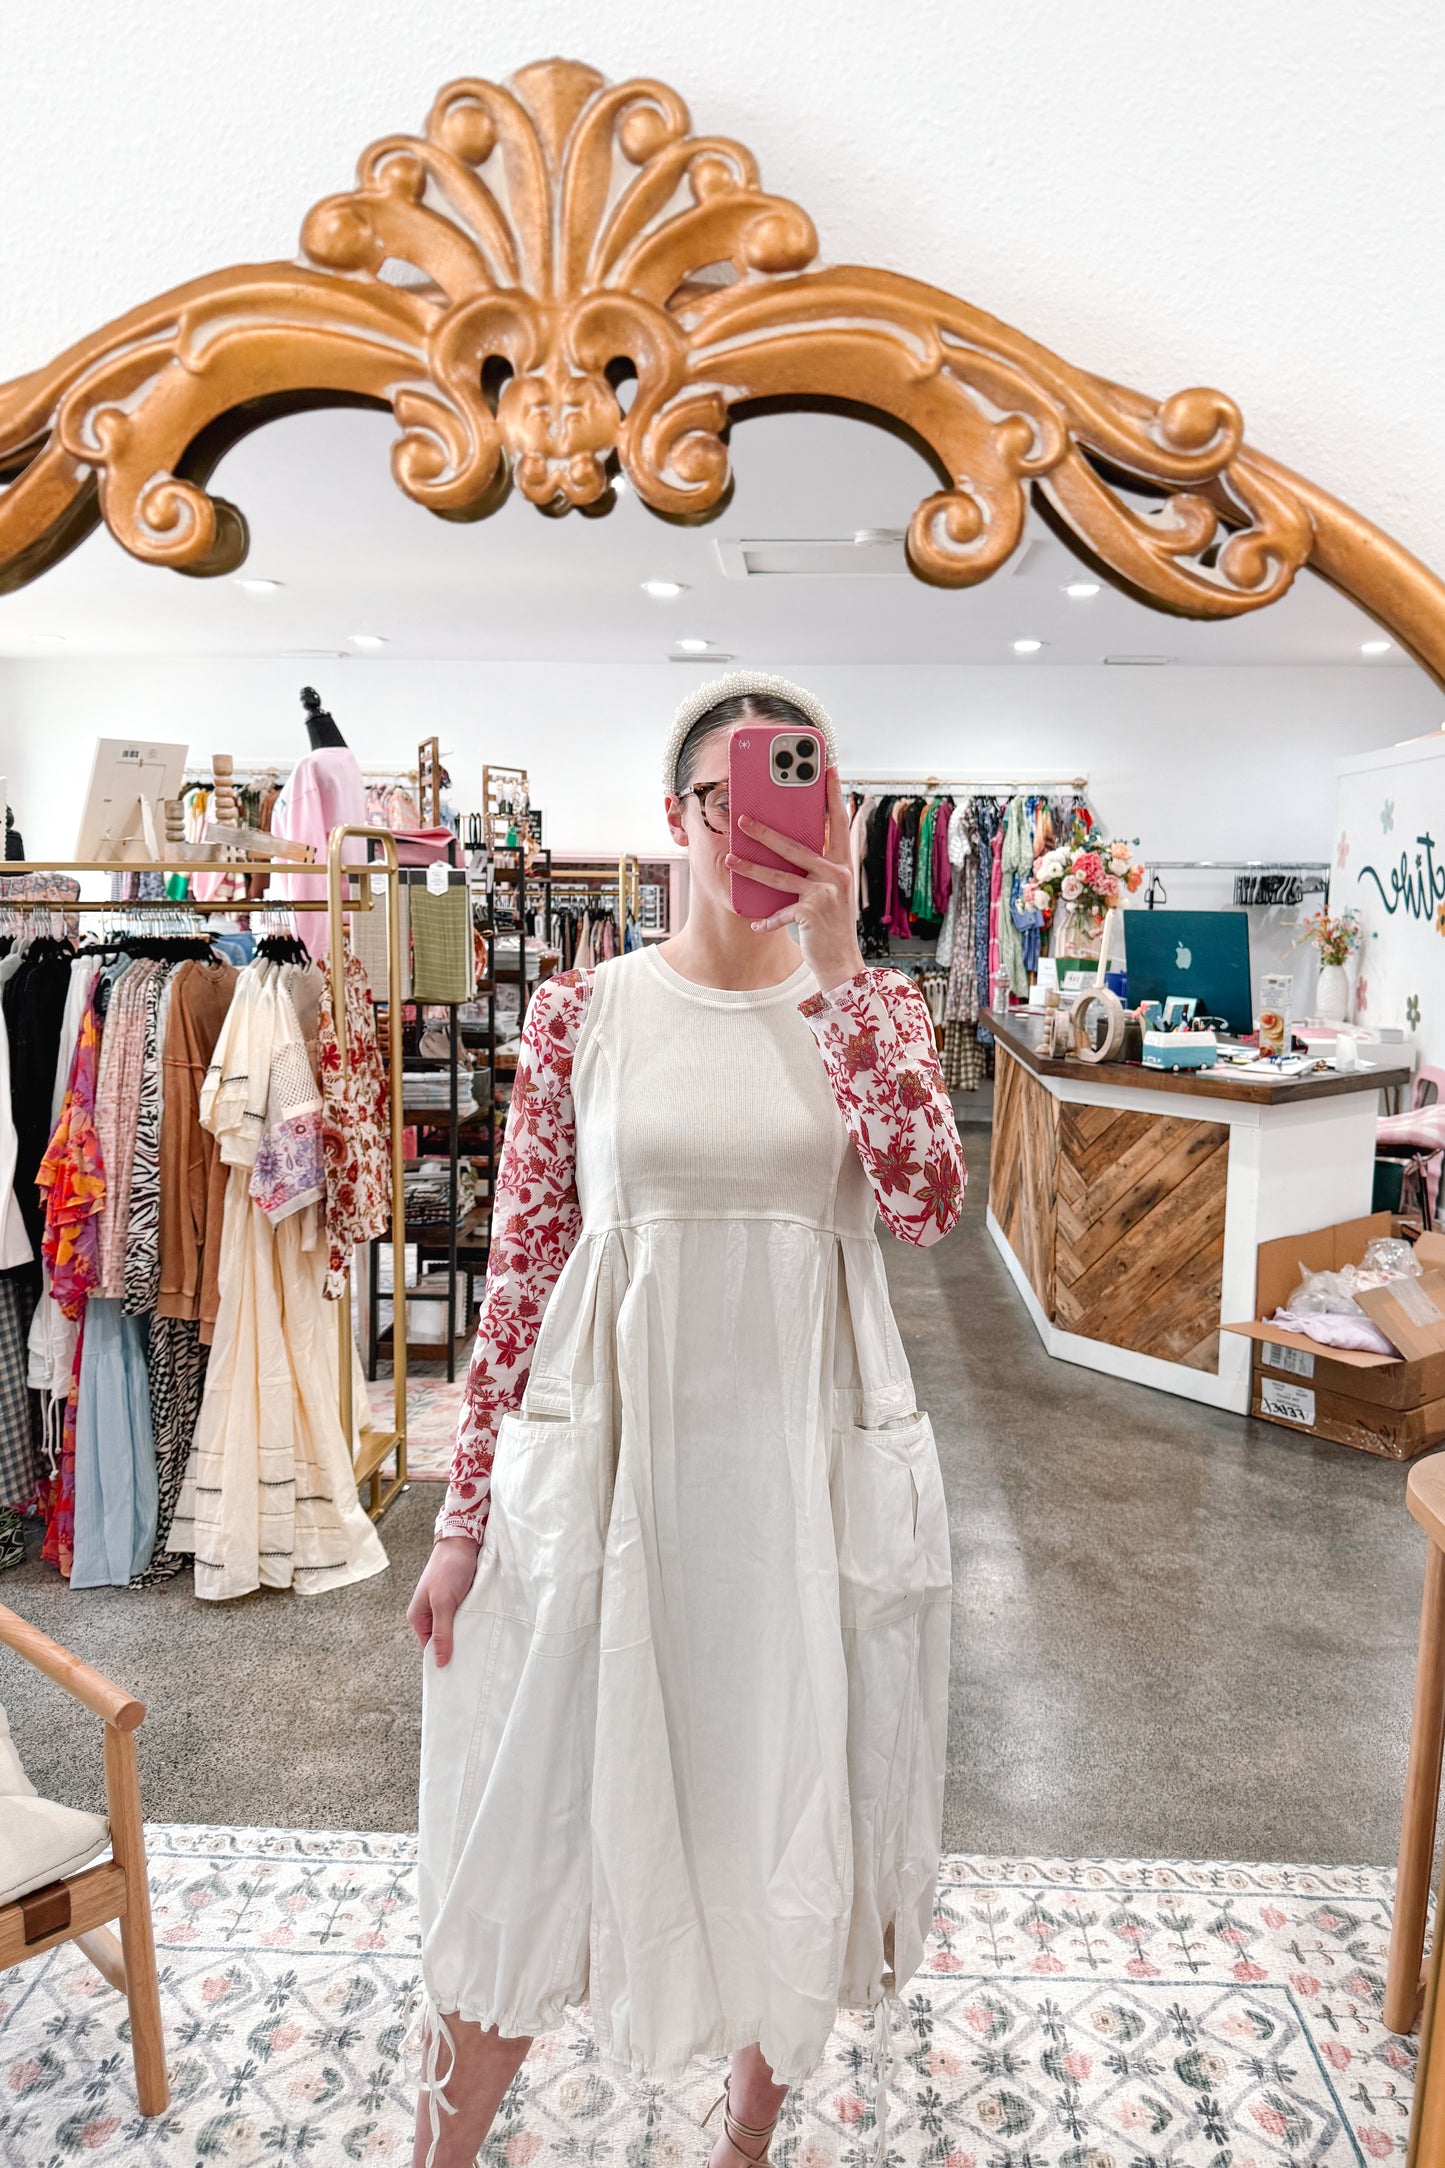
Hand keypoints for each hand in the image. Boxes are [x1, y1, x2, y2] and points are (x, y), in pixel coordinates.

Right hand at [407, 1535, 479, 1666]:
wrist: (463, 1541)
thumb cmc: (447, 1568)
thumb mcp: (443, 1602)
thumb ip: (442, 1632)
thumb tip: (439, 1662)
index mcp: (418, 1617)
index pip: (429, 1648)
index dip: (441, 1659)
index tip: (458, 1673)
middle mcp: (430, 1614)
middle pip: (443, 1641)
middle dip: (455, 1648)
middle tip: (472, 1662)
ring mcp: (446, 1608)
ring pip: (456, 1630)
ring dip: (466, 1635)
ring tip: (479, 1648)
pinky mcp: (460, 1601)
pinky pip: (465, 1619)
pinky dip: (472, 1624)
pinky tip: (482, 1630)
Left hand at [726, 764, 865, 990]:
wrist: (843, 963)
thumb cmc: (832, 925)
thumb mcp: (831, 892)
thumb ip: (818, 869)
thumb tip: (794, 846)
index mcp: (841, 864)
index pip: (838, 822)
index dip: (833, 794)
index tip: (828, 769)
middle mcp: (836, 874)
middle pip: (796, 846)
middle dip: (766, 831)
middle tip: (742, 817)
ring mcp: (824, 893)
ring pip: (780, 875)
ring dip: (751, 867)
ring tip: (729, 858)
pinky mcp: (811, 913)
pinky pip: (781, 912)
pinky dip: (766, 920)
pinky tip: (754, 923)